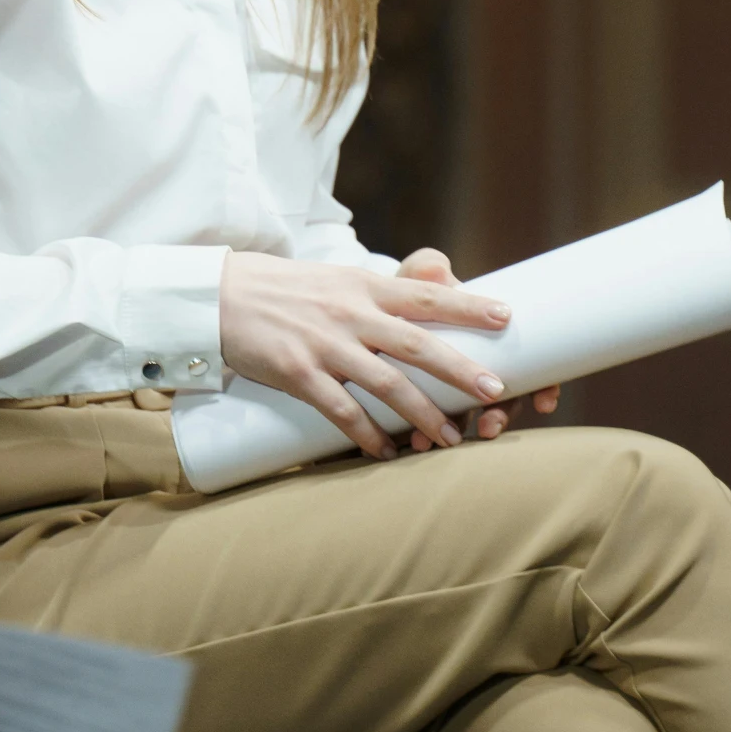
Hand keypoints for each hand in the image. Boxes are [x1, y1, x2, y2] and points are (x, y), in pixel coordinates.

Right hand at [219, 248, 520, 460]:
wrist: (222, 295)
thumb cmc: (286, 289)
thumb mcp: (336, 278)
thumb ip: (378, 294)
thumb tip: (428, 301)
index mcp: (363, 286)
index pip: (425, 294)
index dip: (468, 304)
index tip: (508, 315)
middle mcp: (349, 313)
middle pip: (416, 344)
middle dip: (460, 369)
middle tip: (497, 390)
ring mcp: (324, 344)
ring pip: (386, 384)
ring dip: (424, 415)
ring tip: (453, 437)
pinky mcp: (298, 373)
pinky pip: (342, 411)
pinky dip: (368, 435)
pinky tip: (387, 453)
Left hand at [395, 251, 559, 451]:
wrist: (362, 314)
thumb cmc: (402, 294)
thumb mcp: (413, 279)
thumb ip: (424, 269)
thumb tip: (436, 266)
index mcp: (486, 341)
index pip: (531, 368)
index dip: (544, 387)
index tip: (545, 402)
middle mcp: (473, 370)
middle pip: (503, 401)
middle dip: (501, 418)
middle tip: (489, 427)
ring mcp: (448, 391)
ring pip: (466, 418)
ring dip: (460, 432)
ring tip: (444, 442)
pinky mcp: (420, 404)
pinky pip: (431, 427)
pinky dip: (427, 437)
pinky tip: (413, 444)